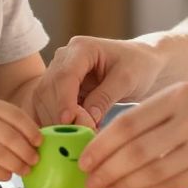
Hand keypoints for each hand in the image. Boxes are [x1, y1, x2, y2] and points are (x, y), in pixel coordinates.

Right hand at [0, 97, 42, 180]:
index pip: (17, 117)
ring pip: (2, 155)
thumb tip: (33, 137)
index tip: (40, 142)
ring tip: (26, 170)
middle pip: (12, 138)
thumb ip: (5, 117)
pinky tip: (8, 175)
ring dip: (18, 165)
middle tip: (35, 160)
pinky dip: (2, 173)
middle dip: (27, 152)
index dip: (32, 131)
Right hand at [30, 36, 164, 127]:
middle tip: (79, 135)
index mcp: (81, 48)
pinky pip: (50, 108)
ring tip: (79, 138)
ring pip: (45, 101)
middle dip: (60, 114)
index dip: (63, 99)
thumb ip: (106, 96)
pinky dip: (57, 123)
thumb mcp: (127, 79)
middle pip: (50, 89)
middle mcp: (64, 58)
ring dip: (57, 121)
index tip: (67, 120)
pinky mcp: (60, 90)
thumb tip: (87, 118)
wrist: (142, 64)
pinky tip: (70, 137)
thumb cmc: (138, 66)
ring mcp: (59, 74)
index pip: (65, 75)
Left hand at [77, 81, 187, 187]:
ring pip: (154, 172)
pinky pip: (176, 184)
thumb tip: (110, 143)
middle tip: (88, 182)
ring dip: (125, 186)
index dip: (101, 146)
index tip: (83, 160)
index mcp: (179, 94)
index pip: (128, 124)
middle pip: (136, 152)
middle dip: (106, 170)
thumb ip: (155, 115)